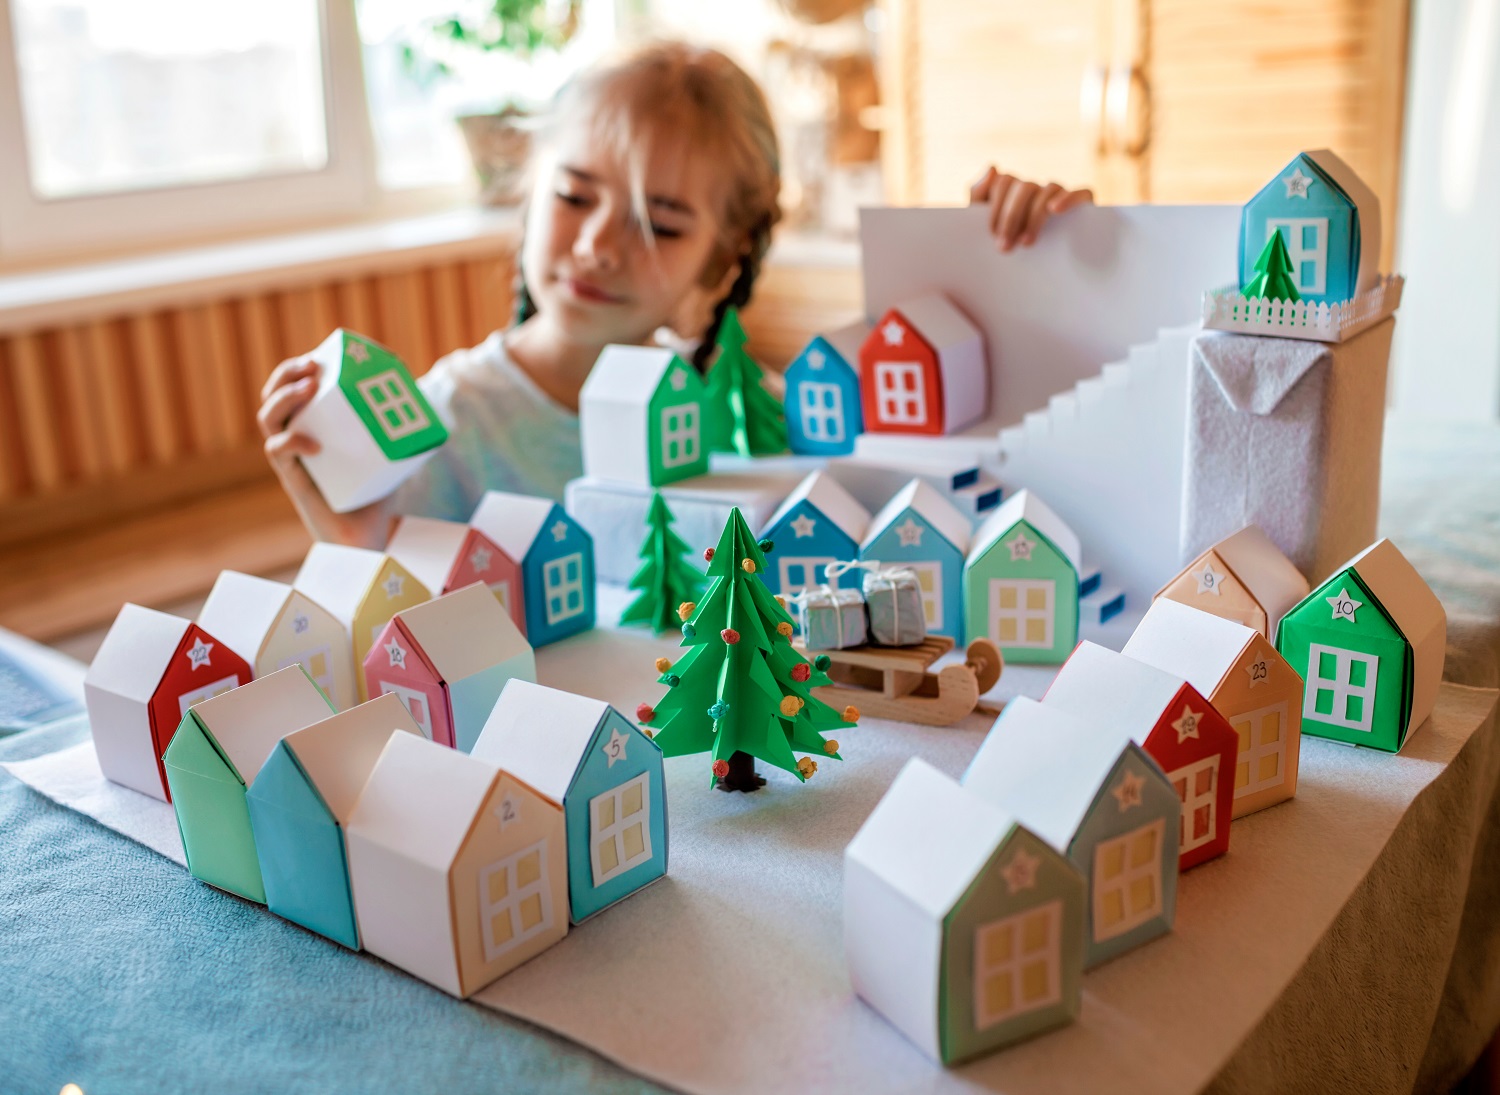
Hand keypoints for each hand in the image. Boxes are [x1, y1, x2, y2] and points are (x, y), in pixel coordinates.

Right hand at [255, 355, 392, 548]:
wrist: (366, 538)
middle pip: (273, 396)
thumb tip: (430, 407)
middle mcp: (296, 439)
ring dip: (284, 397)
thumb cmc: (375, 495)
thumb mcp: (388, 455)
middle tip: (312, 364)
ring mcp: (292, 458)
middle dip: (287, 374)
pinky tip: (315, 442)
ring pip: (268, 418)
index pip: (293, 390)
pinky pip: (278, 451)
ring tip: (309, 386)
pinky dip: (293, 440)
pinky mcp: (292, 479)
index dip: (298, 369)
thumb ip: (399, 431)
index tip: (321, 356)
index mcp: (313, 427)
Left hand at [970, 168, 1093, 251]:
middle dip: (1011, 217)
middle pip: (1025, 186)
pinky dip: (1069, 197)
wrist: (1023, 277)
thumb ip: (979, 194)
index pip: (1005, 182)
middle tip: (1004, 247)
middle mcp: (1037, 187)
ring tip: (1026, 243)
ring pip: (1049, 189)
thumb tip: (994, 167)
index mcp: (1013, 189)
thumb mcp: (984, 223)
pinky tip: (1055, 210)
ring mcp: (1059, 194)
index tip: (993, 234)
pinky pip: (1082, 192)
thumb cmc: (1004, 243)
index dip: (997, 207)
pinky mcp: (1083, 204)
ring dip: (1035, 216)